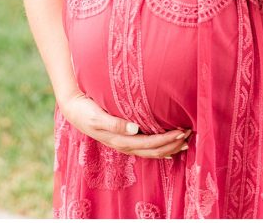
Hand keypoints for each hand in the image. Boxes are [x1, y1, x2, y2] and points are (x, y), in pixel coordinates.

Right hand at [59, 92, 190, 157]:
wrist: (74, 110)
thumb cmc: (86, 110)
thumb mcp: (97, 116)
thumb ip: (115, 123)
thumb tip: (135, 129)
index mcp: (120, 140)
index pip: (149, 143)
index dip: (166, 139)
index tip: (181, 131)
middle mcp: (124, 145)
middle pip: (153, 150)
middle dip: (172, 144)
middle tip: (188, 134)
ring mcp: (124, 144)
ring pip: (151, 151)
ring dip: (169, 148)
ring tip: (184, 142)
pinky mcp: (123, 139)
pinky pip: (145, 149)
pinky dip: (159, 150)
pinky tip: (169, 149)